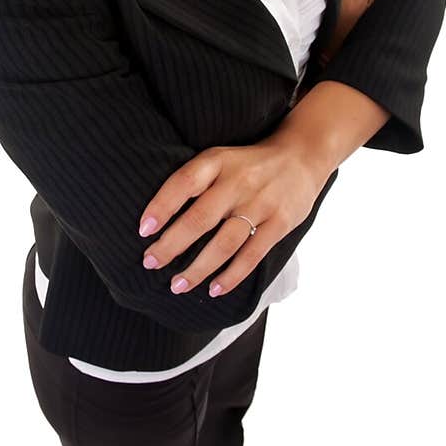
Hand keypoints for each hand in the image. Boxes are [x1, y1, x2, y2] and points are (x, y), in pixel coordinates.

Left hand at [138, 140, 324, 299]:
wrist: (302, 156)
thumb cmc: (248, 164)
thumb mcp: (220, 158)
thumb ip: (194, 180)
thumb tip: (154, 217)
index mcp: (218, 161)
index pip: (184, 183)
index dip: (161, 206)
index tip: (143, 230)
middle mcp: (238, 182)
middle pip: (200, 218)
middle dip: (172, 245)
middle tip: (150, 263)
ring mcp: (261, 204)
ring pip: (224, 243)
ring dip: (198, 269)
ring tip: (177, 285)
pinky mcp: (280, 224)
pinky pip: (251, 255)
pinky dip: (231, 276)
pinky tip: (214, 289)